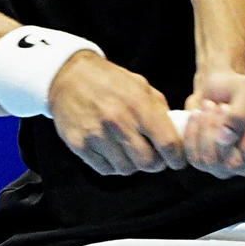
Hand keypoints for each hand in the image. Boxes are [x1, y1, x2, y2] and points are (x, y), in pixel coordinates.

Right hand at [47, 53, 187, 175]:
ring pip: (127, 169)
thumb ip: (159, 109)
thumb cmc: (109, 80)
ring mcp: (97, 135)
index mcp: (138, 104)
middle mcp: (118, 121)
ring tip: (128, 151)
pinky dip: (113, 164)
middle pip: (148, 163)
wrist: (67, 76)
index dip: (177, 158)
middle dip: (154, 163)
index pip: (168, 144)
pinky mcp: (80, 145)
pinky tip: (111, 151)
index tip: (176, 160)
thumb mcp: (140, 85)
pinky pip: (106, 169)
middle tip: (151, 156)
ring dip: (132, 164)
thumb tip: (177, 134)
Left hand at [182, 71, 244, 178]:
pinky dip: (192, 133)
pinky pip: (195, 158)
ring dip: (206, 129)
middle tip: (222, 106)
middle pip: (234, 164)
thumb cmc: (239, 87)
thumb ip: (241, 114)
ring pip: (212, 161)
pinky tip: (197, 114)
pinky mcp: (205, 161)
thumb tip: (225, 139)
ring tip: (209, 105)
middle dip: (222, 131)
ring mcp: (227, 165)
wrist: (215, 85)